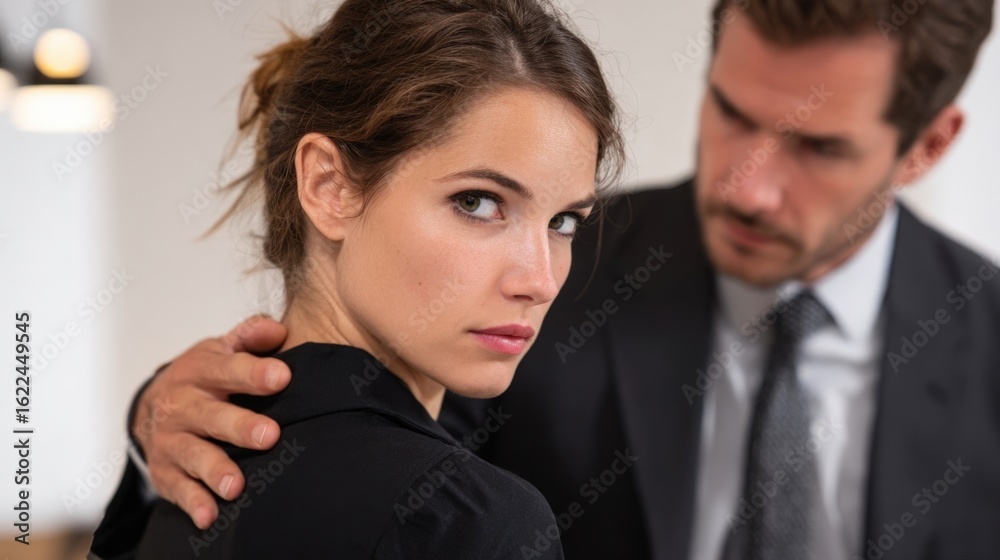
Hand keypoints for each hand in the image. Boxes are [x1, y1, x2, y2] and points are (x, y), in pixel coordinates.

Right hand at [132, 315, 289, 528]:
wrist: (153, 406)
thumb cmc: (204, 377)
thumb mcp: (221, 349)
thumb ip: (250, 336)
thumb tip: (278, 330)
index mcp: (200, 370)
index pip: (227, 368)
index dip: (254, 372)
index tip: (283, 377)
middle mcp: (181, 404)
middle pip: (211, 415)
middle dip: (240, 426)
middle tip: (270, 435)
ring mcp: (171, 440)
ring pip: (193, 455)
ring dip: (215, 470)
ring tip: (236, 485)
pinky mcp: (166, 471)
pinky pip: (179, 489)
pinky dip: (193, 503)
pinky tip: (210, 516)